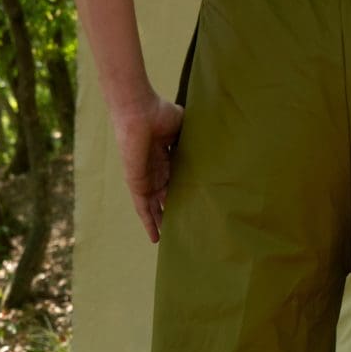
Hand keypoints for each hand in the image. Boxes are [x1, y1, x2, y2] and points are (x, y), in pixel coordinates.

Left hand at [111, 93, 184, 243]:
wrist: (139, 112)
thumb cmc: (160, 113)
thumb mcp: (182, 129)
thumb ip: (192, 139)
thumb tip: (213, 142)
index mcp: (166, 156)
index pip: (176, 180)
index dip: (185, 192)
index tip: (196, 204)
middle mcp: (155, 169)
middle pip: (166, 196)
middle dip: (174, 210)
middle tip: (187, 227)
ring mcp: (145, 178)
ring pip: (155, 206)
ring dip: (162, 222)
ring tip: (173, 239)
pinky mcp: (137, 184)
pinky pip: (143, 208)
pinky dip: (149, 222)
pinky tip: (156, 238)